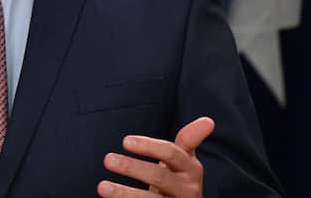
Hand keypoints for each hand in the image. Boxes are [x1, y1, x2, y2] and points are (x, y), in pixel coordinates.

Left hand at [97, 116, 214, 196]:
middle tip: (108, 159)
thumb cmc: (179, 180)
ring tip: (102, 187)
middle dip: (132, 168)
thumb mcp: (185, 161)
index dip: (149, 146)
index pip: (171, 154)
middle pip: (159, 178)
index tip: (125, 140)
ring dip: (124, 194)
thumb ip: (190, 140)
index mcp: (192, 170)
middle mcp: (187, 190)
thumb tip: (208, 121)